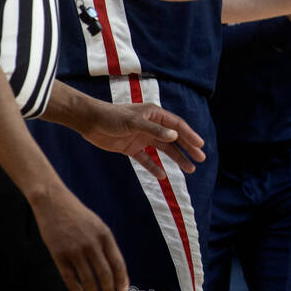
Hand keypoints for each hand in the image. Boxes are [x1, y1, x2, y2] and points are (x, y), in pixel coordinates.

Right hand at [30, 186, 127, 290]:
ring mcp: (74, 249)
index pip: (117, 262)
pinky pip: (68, 276)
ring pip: (87, 278)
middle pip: (104, 273)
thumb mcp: (97, 225)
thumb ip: (105, 244)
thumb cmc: (78, 215)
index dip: (121, 279)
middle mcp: (91, 243)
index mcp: (104, 235)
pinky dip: (75, 287)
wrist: (54, 202)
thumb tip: (113, 268)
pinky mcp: (58, 253)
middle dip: (108, 290)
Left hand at [78, 102, 206, 177]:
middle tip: (200, 159)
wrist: (90, 122)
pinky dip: (154, 167)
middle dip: (188, 148)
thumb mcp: (134, 123)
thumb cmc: (112, 117)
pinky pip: (146, 159)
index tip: (200, 146)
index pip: (177, 126)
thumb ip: (154, 131)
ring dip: (176, 158)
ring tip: (190, 169)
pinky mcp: (131, 148)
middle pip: (174, 138)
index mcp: (155, 115)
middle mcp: (151, 125)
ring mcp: (142, 137)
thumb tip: (175, 137)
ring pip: (163, 150)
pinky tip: (162, 176)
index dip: (190, 136)